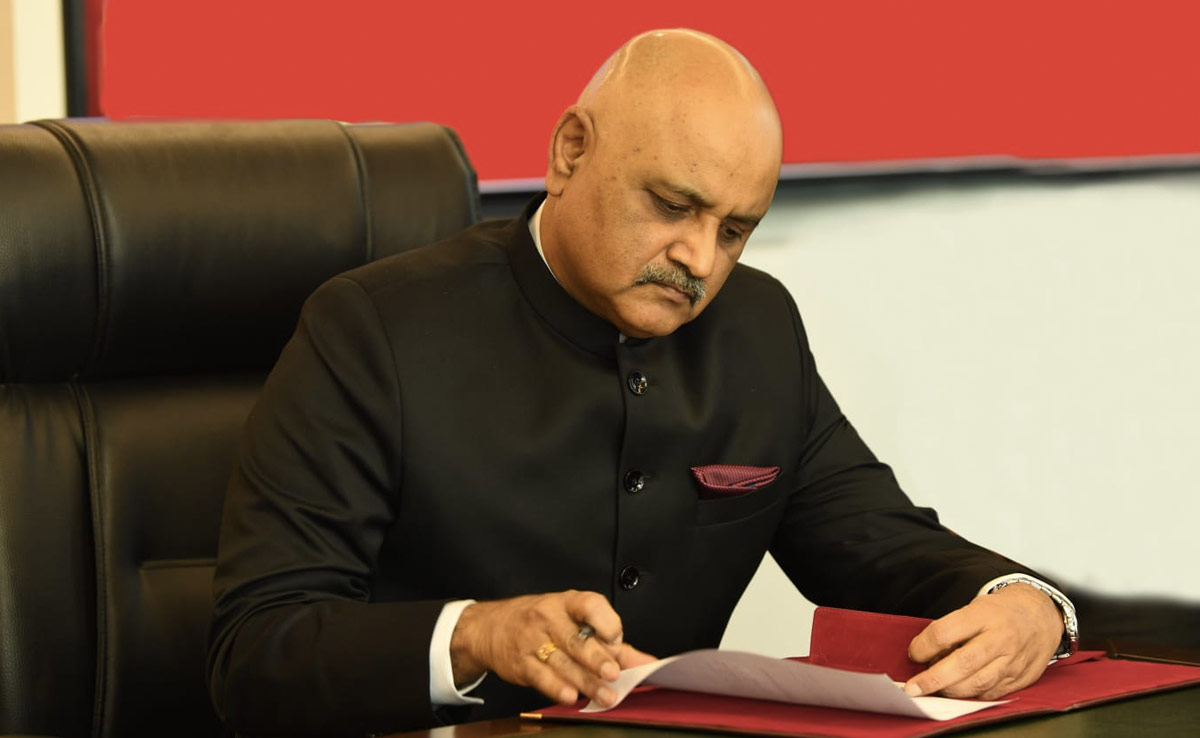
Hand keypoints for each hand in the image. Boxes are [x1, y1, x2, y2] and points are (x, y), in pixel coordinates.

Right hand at [450, 590, 655, 706]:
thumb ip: (613, 644)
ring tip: (605, 696)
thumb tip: (646, 663)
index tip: (616, 639)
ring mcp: (532, 640)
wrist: (491, 628)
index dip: (605, 621)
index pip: (589, 605)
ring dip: (585, 681)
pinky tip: (571, 696)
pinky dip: (556, 688)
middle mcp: (549, 618)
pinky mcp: (520, 663)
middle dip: (596, 658)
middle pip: (576, 639)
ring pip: (562, 662)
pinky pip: (540, 676)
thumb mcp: (575, 621)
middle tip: (614, 674)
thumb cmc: (543, 622)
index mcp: (568, 603)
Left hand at [904, 583, 1062, 699]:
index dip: (923, 646)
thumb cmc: (1000, 612)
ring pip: (978, 683)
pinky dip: (972, 696)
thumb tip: (927, 656)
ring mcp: (1013, 661)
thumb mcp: (974, 608)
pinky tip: (960, 692)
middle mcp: (1000, 639)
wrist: (1041, 616)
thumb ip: (952, 630)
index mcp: (983, 615)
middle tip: (913, 688)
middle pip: (962, 663)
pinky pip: (992, 693)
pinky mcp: (1021, 678)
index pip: (945, 632)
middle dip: (933, 679)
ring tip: (935, 690)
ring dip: (951, 691)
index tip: (914, 654)